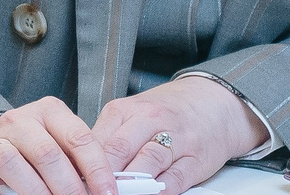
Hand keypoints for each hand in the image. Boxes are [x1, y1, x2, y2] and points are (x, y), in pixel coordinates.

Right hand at [0, 97, 114, 194]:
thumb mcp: (59, 143)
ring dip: (41, 191)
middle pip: (50, 154)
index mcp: (52, 111)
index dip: (97, 170)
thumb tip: (106, 185)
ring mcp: (3, 134)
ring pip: (20, 162)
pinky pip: (0, 172)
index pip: (81, 138)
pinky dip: (14, 190)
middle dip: (69, 187)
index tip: (108, 193)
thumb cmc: (34, 145)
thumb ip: (78, 158)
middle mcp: (26, 118)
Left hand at [92, 76, 265, 193]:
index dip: (85, 163)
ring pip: (148, 161)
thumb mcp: (131, 115)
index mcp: (125, 110)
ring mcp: (175, 139)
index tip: (77, 180)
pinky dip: (162, 189)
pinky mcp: (196, 158)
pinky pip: (177, 176)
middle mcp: (150, 120)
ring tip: (118, 193)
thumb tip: (81, 165)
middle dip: (105, 174)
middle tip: (94, 189)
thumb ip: (109, 137)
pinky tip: (153, 194)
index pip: (98, 139)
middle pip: (120, 149)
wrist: (213, 103)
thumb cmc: (165, 112)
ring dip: (131, 183)